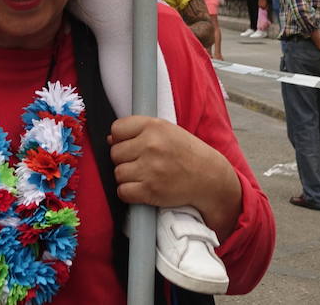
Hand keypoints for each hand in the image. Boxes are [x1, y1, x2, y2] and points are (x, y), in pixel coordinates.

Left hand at [109, 115, 240, 237]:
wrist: (209, 177)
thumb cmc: (187, 153)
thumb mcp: (167, 130)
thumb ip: (140, 130)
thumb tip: (110, 139)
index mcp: (154, 126)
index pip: (116, 129)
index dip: (120, 139)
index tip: (130, 146)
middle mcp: (151, 145)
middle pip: (115, 153)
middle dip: (124, 160)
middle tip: (140, 163)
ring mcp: (150, 168)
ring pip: (118, 173)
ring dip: (127, 177)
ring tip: (143, 176)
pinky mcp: (150, 190)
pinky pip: (123, 191)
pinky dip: (129, 193)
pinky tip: (142, 189)